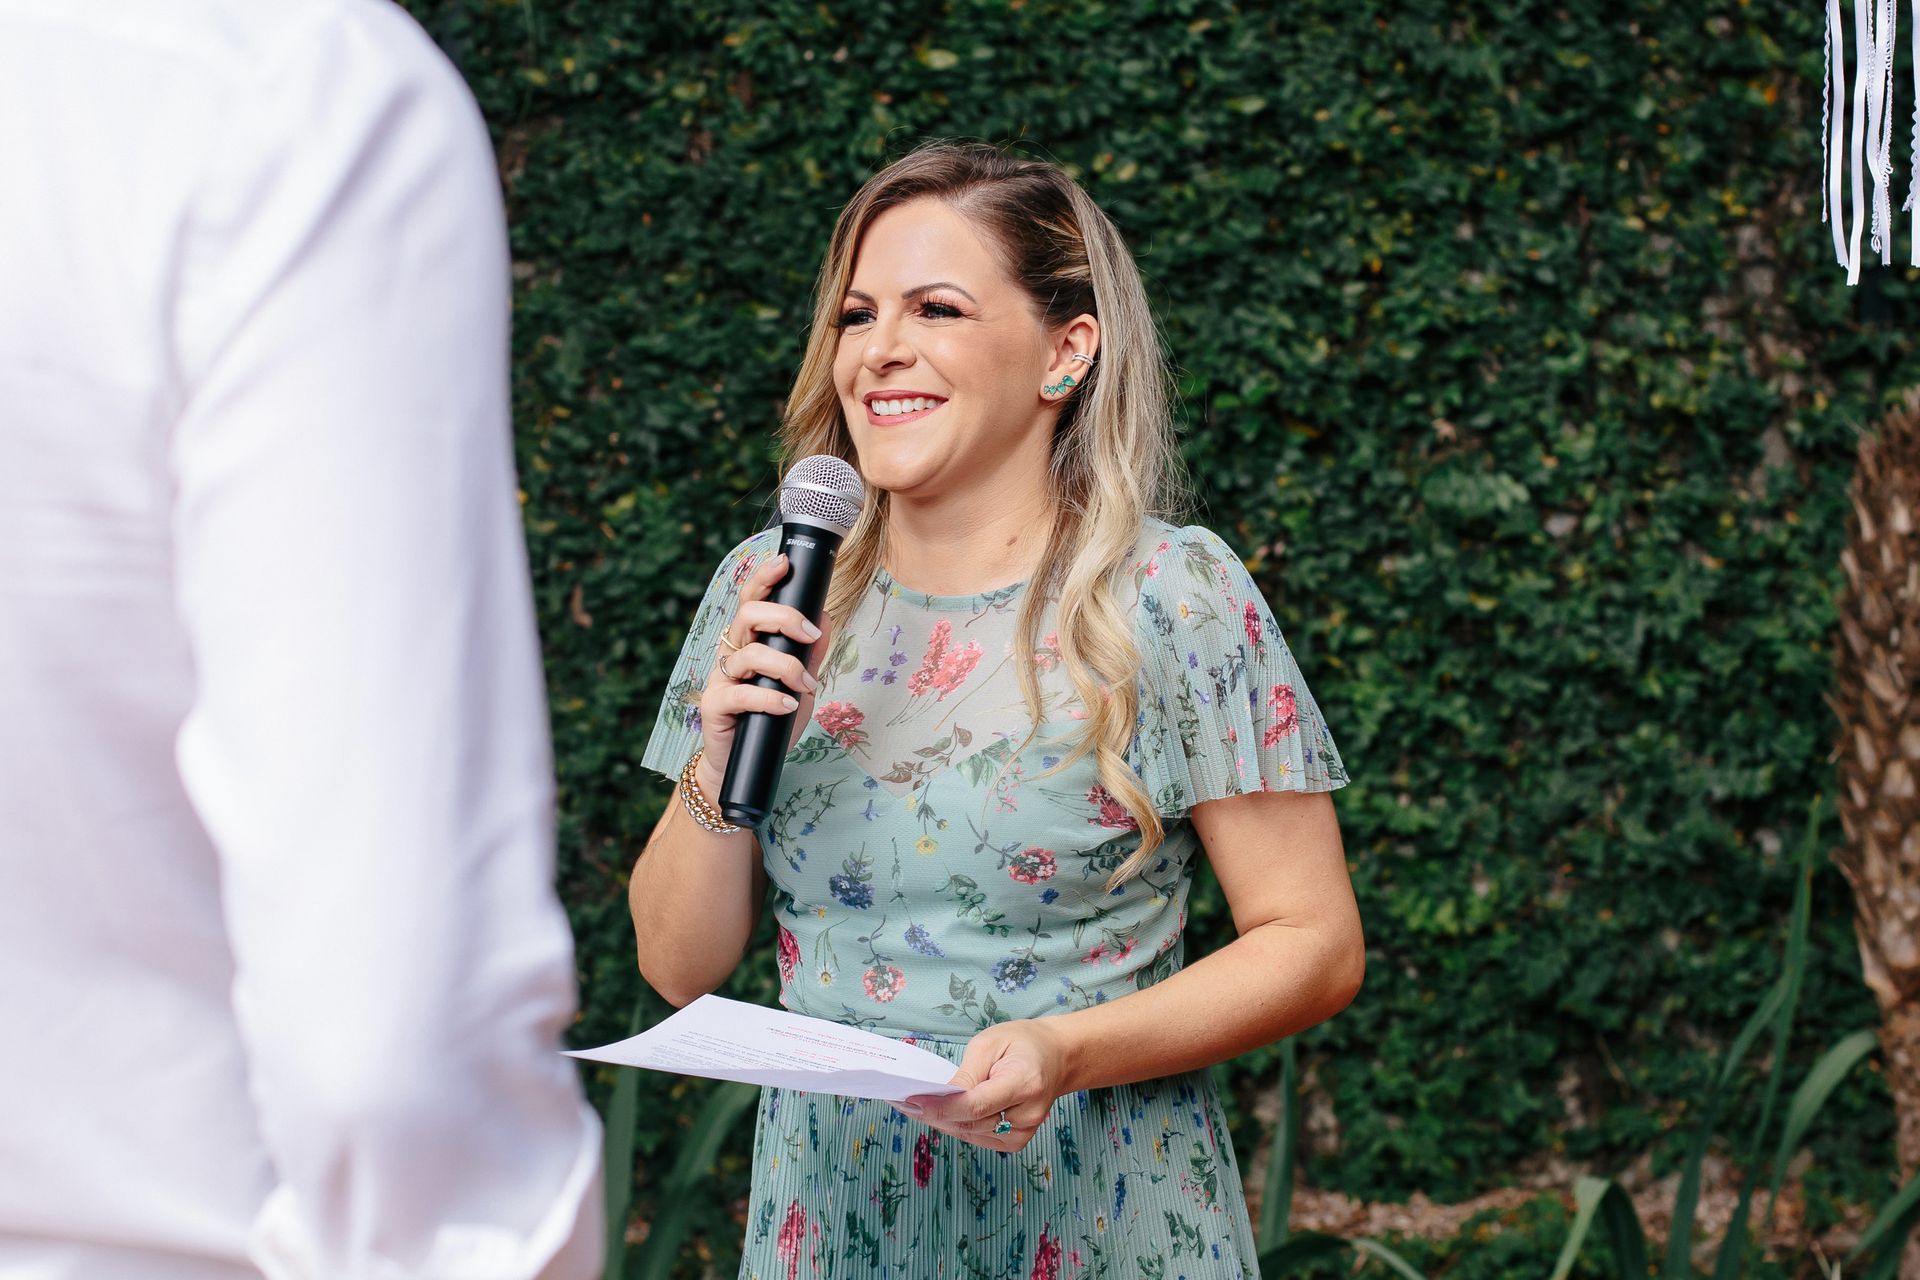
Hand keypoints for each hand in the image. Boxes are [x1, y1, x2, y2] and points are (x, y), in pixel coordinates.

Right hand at [695, 551, 835, 793]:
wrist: (742, 764)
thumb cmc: (769, 720)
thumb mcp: (800, 686)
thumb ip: (810, 655)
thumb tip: (825, 618)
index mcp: (748, 642)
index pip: (752, 600)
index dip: (764, 578)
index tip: (784, 563)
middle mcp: (732, 654)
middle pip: (747, 616)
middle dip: (783, 617)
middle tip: (810, 635)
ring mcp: (721, 678)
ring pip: (749, 653)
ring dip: (786, 667)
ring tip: (805, 687)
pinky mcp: (715, 705)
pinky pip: (742, 694)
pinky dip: (770, 698)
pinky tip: (787, 706)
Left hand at [895, 1019, 1074, 1151]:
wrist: (1058, 1057)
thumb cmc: (1024, 1043)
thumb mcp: (991, 1043)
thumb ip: (967, 1073)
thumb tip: (940, 1096)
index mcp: (1024, 1083)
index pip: (975, 1106)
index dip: (940, 1107)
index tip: (910, 1101)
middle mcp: (1027, 1115)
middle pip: (970, 1124)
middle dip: (933, 1114)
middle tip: (901, 1103)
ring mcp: (1024, 1133)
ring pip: (970, 1135)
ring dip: (942, 1122)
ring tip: (915, 1106)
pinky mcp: (1017, 1142)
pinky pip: (978, 1139)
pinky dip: (958, 1127)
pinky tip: (942, 1113)